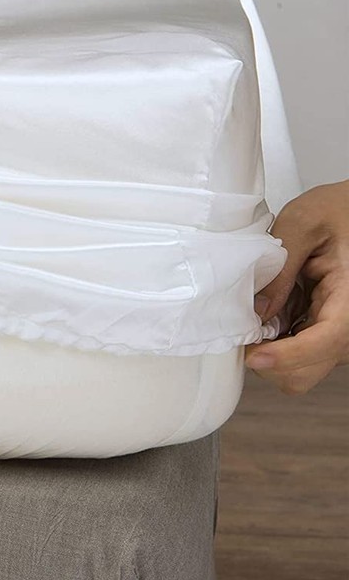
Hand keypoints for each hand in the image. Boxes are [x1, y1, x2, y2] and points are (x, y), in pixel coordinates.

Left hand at [245, 180, 348, 393]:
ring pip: (300, 368)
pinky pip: (299, 352)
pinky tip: (271, 312)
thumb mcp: (303, 223)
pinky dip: (277, 342)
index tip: (254, 355)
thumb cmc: (340, 208)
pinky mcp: (329, 332)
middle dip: (269, 358)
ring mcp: (341, 333)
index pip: (327, 341)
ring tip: (258, 312)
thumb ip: (280, 269)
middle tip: (241, 329)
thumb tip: (256, 311)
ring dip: (271, 350)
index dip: (288, 355)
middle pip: (306, 370)